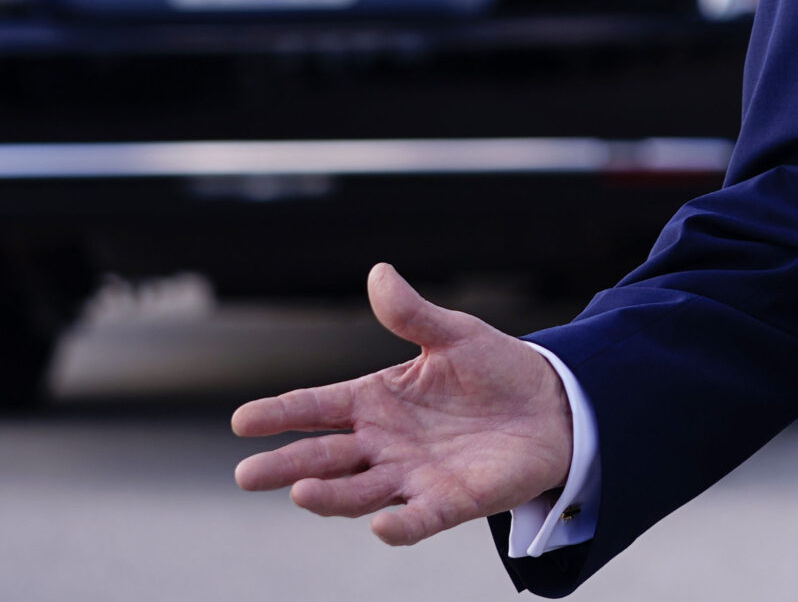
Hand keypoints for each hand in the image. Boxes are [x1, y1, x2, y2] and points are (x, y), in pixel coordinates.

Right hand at [232, 263, 572, 545]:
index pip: (316, 407)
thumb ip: (413, 313)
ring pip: (359, 492)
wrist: (554, 405)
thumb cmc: (496, 370)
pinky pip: (419, 519)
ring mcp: (413, 476)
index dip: (280, 412)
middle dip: (286, 466)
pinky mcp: (450, 501)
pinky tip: (381, 525)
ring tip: (301, 492)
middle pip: (324, 457)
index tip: (242, 420)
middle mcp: (383, 444)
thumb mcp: (455, 335)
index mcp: (375, 401)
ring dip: (330, 495)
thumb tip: (379, 272)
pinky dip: (399, 525)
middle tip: (248, 474)